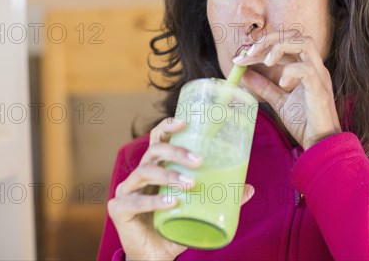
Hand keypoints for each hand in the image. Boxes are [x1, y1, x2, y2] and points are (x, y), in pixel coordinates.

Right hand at [107, 118, 255, 260]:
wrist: (155, 257)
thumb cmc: (174, 227)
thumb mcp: (200, 210)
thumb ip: (220, 198)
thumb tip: (250, 188)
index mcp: (156, 168)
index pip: (159, 140)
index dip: (168, 127)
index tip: (185, 122)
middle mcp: (139, 175)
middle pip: (153, 151)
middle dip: (176, 152)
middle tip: (199, 161)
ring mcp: (126, 190)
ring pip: (145, 172)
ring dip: (169, 175)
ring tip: (189, 184)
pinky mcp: (118, 208)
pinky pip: (135, 201)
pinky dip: (154, 201)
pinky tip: (172, 203)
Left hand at [233, 30, 341, 150]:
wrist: (321, 143)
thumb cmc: (305, 122)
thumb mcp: (279, 100)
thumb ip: (264, 86)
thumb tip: (244, 75)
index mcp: (307, 66)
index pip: (286, 42)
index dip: (263, 44)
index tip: (242, 57)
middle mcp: (315, 66)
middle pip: (296, 35)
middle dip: (270, 39)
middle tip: (249, 53)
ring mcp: (319, 76)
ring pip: (304, 43)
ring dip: (281, 46)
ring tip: (266, 61)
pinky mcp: (319, 89)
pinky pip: (306, 69)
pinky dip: (291, 71)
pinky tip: (281, 83)